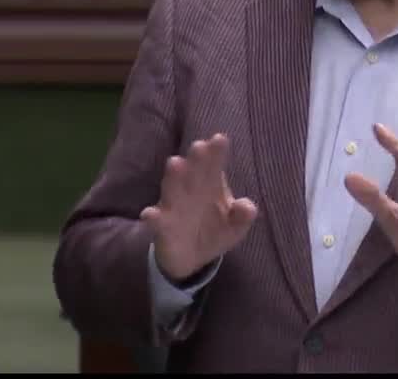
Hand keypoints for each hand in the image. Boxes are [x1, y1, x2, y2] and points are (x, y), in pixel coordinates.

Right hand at [139, 133, 257, 282]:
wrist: (192, 257)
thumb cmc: (215, 231)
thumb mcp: (235, 226)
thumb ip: (243, 216)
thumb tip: (247, 206)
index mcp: (210, 184)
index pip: (213, 165)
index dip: (216, 152)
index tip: (220, 139)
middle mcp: (190, 190)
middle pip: (192, 172)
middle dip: (196, 159)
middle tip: (199, 146)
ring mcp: (174, 207)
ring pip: (172, 189)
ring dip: (174, 177)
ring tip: (175, 163)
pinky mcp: (162, 227)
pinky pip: (157, 221)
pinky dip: (153, 218)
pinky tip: (149, 214)